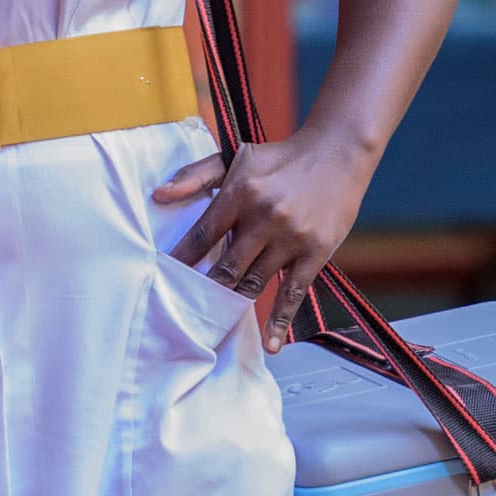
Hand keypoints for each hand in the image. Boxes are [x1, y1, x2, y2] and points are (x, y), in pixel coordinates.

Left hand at [153, 131, 378, 351]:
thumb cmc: (281, 157)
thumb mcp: (236, 157)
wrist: (337, 152)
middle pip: (226, 265)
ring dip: (233, 302)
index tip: (165, 278)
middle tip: (186, 308)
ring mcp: (291, 237)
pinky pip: (293, 293)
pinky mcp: (316, 252)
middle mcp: (265, 216)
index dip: (183, 259)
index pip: (203, 234)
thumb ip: (195, 175)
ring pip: (254, 281)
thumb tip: (159, 195)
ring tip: (215, 321)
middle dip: (205, 288)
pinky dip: (280, 320)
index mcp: (241, 192)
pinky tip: (271, 343)